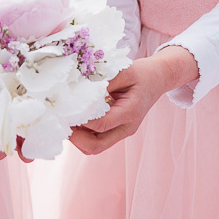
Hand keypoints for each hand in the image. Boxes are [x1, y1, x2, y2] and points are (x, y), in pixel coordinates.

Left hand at [69, 45, 196, 156]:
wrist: (157, 80)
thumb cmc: (142, 73)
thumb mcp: (124, 70)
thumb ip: (104, 80)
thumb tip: (79, 88)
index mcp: (130, 112)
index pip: (101, 124)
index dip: (81, 120)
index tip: (64, 110)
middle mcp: (126, 127)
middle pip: (96, 146)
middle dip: (75, 138)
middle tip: (60, 121)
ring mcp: (122, 132)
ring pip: (94, 147)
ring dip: (78, 138)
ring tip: (65, 120)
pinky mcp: (117, 131)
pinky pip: (97, 141)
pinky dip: (83, 134)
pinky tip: (75, 119)